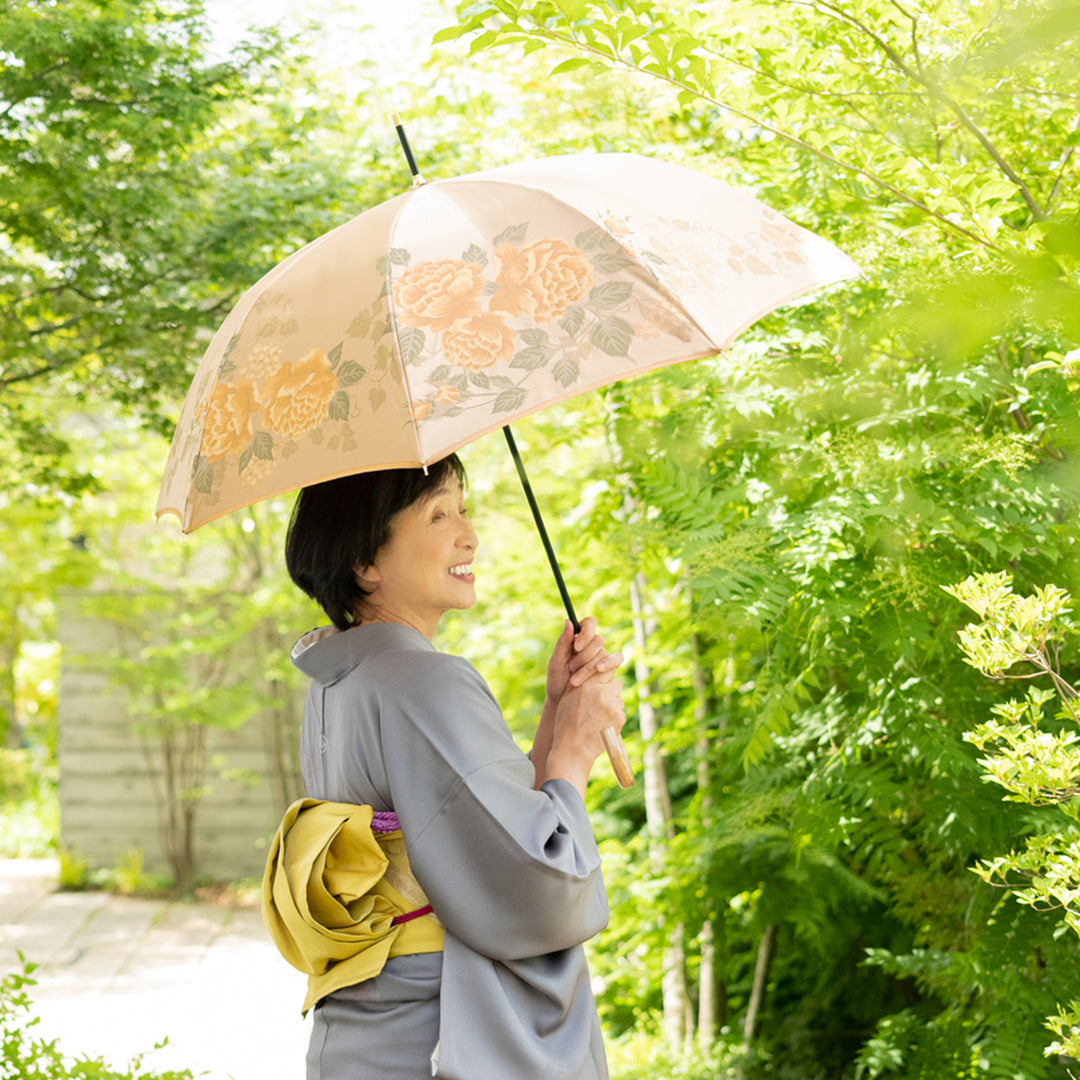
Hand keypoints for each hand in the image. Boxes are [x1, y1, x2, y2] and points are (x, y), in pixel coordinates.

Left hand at [545, 616, 623, 707]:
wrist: (564, 702)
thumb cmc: (557, 681)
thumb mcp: (555, 662)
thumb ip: (562, 642)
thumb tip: (568, 621)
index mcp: (578, 639)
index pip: (589, 623)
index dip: (586, 633)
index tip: (576, 646)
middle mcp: (592, 645)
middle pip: (598, 640)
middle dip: (584, 656)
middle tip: (571, 668)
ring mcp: (602, 656)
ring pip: (603, 653)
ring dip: (588, 667)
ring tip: (575, 680)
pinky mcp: (610, 668)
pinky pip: (616, 659)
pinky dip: (609, 662)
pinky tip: (599, 669)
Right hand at [545, 675, 626, 797]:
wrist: (572, 750)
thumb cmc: (566, 725)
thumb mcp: (567, 699)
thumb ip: (581, 685)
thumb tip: (592, 675)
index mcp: (586, 685)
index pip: (604, 670)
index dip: (606, 677)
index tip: (605, 683)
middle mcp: (600, 692)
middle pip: (616, 685)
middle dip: (612, 693)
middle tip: (602, 706)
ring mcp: (611, 705)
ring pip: (619, 701)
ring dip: (613, 708)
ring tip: (599, 721)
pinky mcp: (619, 718)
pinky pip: (621, 714)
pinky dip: (615, 721)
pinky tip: (603, 728)